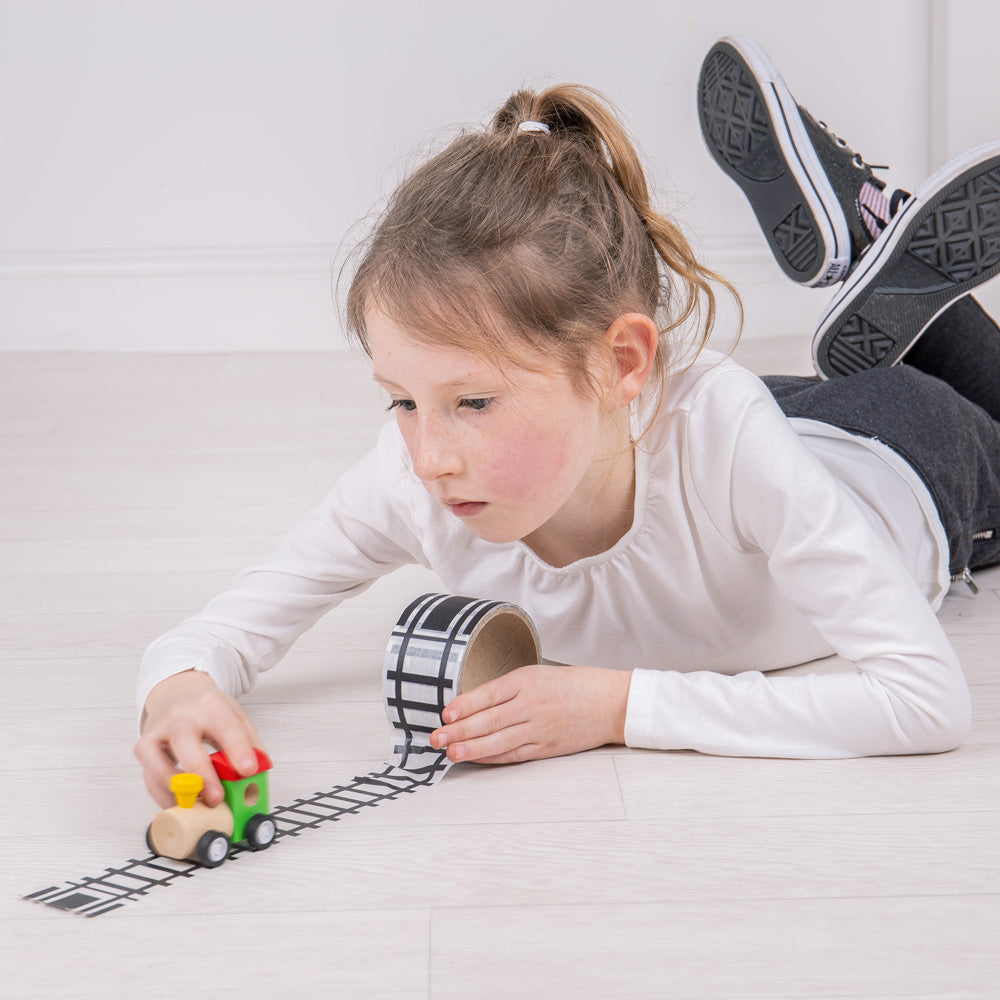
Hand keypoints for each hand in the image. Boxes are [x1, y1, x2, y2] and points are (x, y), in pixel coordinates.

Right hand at [134, 670, 262, 807]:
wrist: (177, 694)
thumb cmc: (208, 710)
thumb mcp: (235, 716)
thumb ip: (250, 743)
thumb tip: (260, 772)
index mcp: (210, 705)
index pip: (226, 725)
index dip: (238, 749)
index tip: (249, 770)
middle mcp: (181, 715)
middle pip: (184, 738)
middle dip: (200, 771)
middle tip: (216, 797)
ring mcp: (158, 730)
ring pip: (155, 757)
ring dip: (174, 784)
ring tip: (195, 802)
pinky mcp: (144, 748)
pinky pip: (148, 775)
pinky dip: (163, 793)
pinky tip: (180, 802)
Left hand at [429, 664, 630, 763]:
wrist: (610, 702)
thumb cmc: (575, 685)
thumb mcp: (540, 675)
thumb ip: (510, 689)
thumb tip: (475, 704)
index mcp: (527, 680)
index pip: (488, 693)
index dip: (465, 705)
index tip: (445, 713)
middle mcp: (531, 704)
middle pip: (489, 719)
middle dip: (459, 730)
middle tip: (436, 738)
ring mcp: (539, 728)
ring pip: (499, 740)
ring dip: (472, 747)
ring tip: (451, 752)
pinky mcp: (547, 747)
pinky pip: (514, 754)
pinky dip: (493, 757)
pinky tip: (477, 758)